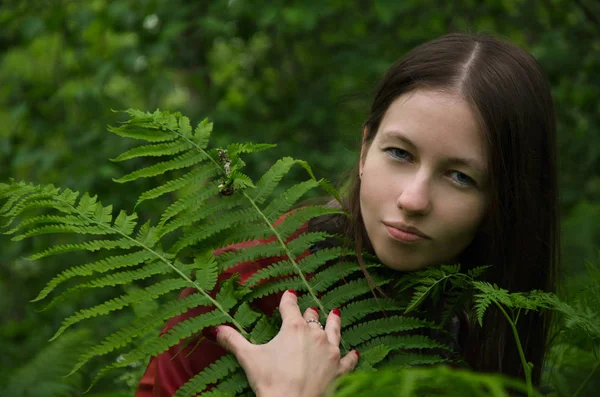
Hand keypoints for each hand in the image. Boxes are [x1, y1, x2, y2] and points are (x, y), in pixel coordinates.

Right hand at [214, 290, 358, 396]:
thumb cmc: (271, 381)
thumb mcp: (248, 358)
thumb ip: (233, 340)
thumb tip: (214, 330)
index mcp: (293, 327)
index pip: (290, 306)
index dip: (288, 299)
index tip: (289, 294)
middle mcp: (314, 334)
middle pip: (312, 317)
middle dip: (308, 313)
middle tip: (307, 311)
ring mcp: (330, 351)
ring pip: (334, 331)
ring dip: (333, 322)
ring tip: (335, 313)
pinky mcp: (340, 369)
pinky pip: (348, 359)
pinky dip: (350, 355)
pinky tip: (355, 352)